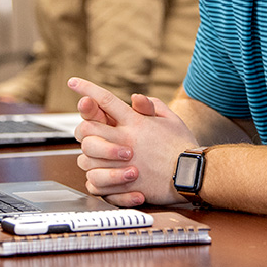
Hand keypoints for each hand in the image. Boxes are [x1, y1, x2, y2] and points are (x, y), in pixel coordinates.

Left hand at [68, 77, 196, 206]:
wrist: (193, 174)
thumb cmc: (183, 146)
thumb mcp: (171, 119)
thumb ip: (151, 105)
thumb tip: (135, 98)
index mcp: (135, 122)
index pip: (105, 99)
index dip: (86, 88)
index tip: (73, 82)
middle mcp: (125, 141)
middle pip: (88, 128)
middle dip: (83, 127)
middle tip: (87, 130)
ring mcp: (122, 163)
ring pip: (86, 157)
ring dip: (87, 155)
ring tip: (96, 157)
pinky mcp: (124, 184)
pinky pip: (95, 182)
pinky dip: (94, 179)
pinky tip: (101, 176)